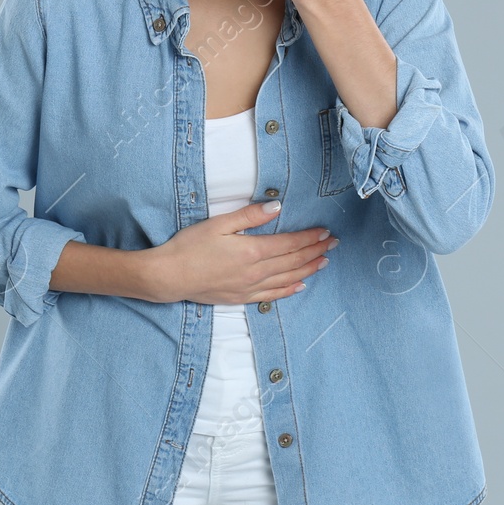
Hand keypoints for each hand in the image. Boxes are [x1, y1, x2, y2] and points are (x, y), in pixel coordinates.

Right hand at [141, 200, 337, 304]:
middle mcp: (256, 272)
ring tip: (324, 262)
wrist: (170, 276)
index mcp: (252, 251)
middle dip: (315, 251)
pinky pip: (272, 295)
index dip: (309, 237)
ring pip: (287, 279)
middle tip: (333, 244)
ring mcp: (250, 287)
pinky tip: (300, 285)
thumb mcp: (218, 223)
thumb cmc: (190, 246)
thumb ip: (250, 215)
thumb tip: (276, 207)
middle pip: (293, 261)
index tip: (325, 231)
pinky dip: (289, 290)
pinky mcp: (241, 297)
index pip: (289, 244)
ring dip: (308, 269)